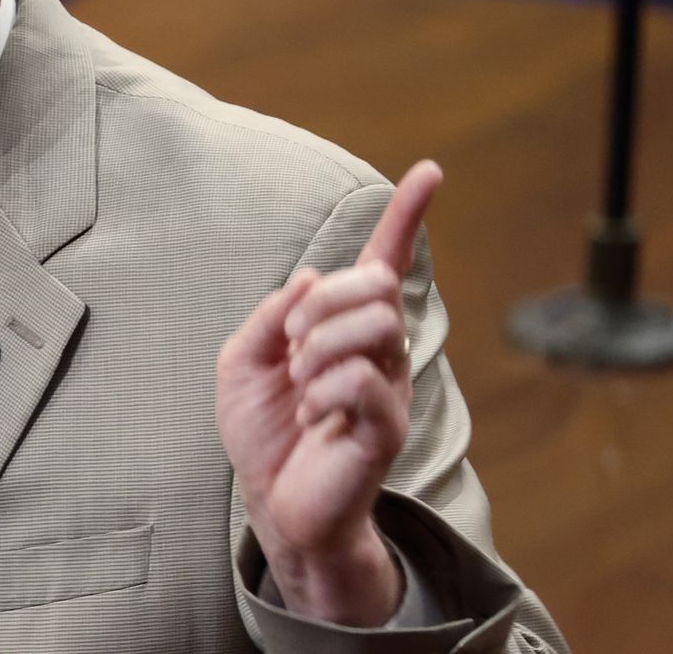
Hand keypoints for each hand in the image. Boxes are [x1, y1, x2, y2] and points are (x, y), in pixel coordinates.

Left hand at [216, 160, 442, 625]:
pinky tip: (313, 413)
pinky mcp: (387, 427)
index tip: (429, 171)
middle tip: (291, 345)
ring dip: (321, 344)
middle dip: (325, 302)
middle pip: (378, 283)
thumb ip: (272, 314)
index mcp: (346, 328)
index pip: (385, 260)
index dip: (405, 215)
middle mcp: (379, 350)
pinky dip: (324, 388)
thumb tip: (312, 278)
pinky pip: (363, 378)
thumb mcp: (243, 359)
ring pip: (376, 323)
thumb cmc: (264, 432)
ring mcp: (388, 386)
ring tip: (300, 383)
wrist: (272, 501)